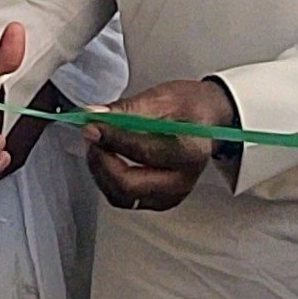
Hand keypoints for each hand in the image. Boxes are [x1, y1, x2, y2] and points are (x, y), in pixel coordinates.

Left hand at [85, 75, 236, 212]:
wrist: (206, 120)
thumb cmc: (189, 107)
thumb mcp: (162, 97)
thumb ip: (127, 109)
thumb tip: (93, 115)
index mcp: (190, 152)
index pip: (143, 152)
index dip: (112, 139)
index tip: (91, 126)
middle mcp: (182, 181)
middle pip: (130, 185)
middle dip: (102, 161)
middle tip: (91, 136)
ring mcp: (171, 196)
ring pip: (122, 196)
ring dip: (102, 172)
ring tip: (98, 144)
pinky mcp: (159, 201)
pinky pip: (125, 198)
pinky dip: (109, 180)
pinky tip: (107, 158)